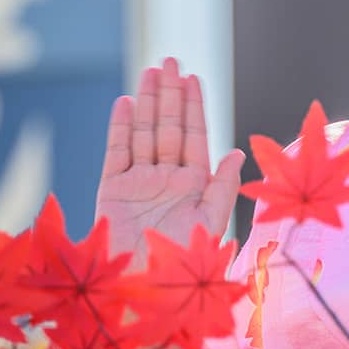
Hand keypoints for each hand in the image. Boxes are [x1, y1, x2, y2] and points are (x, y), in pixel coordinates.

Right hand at [95, 57, 244, 265]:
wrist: (144, 289)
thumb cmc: (183, 264)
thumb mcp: (209, 224)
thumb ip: (223, 188)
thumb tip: (236, 153)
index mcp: (194, 185)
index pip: (194, 137)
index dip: (193, 107)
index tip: (193, 78)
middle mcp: (167, 179)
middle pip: (168, 127)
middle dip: (170, 94)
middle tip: (171, 60)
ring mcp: (139, 182)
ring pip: (144, 133)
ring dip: (147, 102)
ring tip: (151, 71)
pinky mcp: (112, 190)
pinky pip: (117, 152)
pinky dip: (120, 128)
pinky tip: (125, 102)